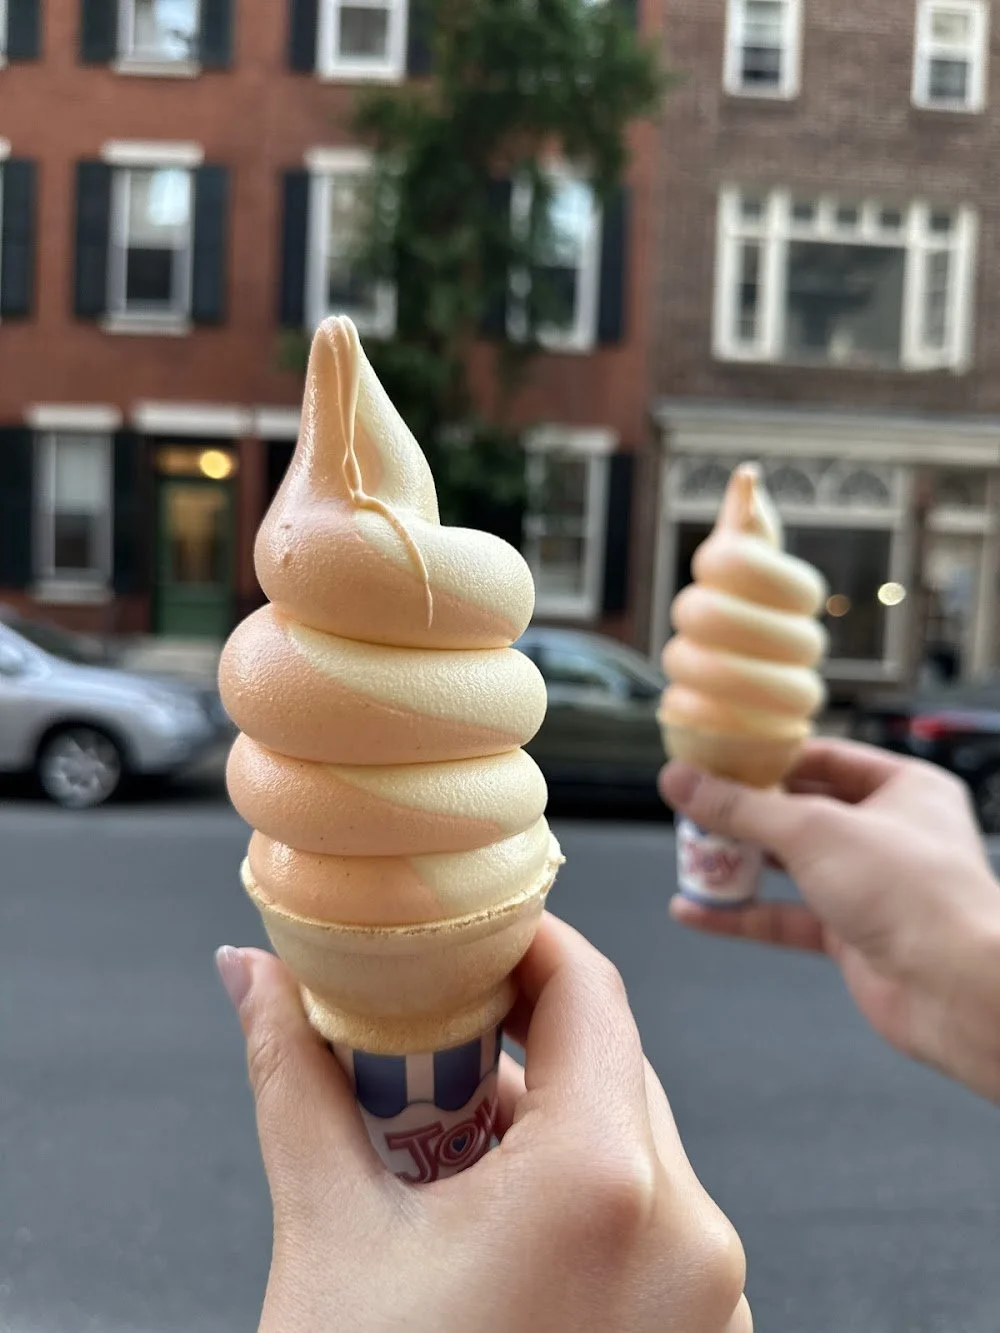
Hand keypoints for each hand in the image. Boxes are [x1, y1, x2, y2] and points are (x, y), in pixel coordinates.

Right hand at [216, 916, 750, 1332]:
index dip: (522, 943)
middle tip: (433, 1045)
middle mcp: (691, 1240)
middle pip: (612, 1063)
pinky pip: (656, 1220)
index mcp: (605, 1188)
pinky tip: (503, 1225)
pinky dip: (588, 1193)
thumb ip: (294, 1080)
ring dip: (549, 1120)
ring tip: (452, 1149)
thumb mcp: (329, 1236)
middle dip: (520, 1039)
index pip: (589, 990)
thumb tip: (251, 978)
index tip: (467, 938)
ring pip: (635, 1142)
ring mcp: (715, 1305)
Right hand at [660, 740, 999, 1102]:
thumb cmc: (920, 897)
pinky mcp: (853, 936)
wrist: (955, 989)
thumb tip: (684, 782)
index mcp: (904, 789)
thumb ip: (740, 808)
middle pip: (800, 814)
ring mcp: (871, 888)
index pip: (824, 759)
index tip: (718, 760)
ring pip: (790, 868)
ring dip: (739, 866)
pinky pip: (786, 918)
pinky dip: (742, 915)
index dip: (769, 760)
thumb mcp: (812, 831)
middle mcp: (890, 835)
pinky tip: (700, 911)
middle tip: (694, 807)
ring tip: (691, 857)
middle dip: (745, 815)